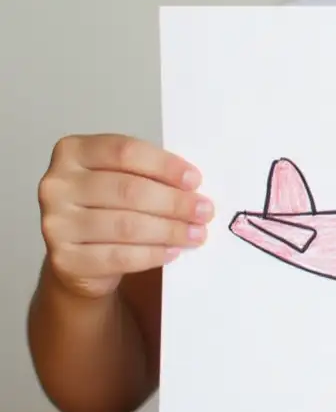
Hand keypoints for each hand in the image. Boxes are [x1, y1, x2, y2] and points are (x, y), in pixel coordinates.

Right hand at [37, 134, 212, 299]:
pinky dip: (152, 254)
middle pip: (129, 190)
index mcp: (73, 152)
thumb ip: (148, 173)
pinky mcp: (64, 259)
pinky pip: (118, 256)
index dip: (165, 165)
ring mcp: (55, 224)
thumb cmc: (107, 204)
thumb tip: (193, 186)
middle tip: (204, 211)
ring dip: (169, 230)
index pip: (125, 152)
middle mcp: (57, 185)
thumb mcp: (121, 177)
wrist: (76, 252)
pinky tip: (172, 251)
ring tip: (195, 233)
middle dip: (174, 202)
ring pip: (126, 225)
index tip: (194, 180)